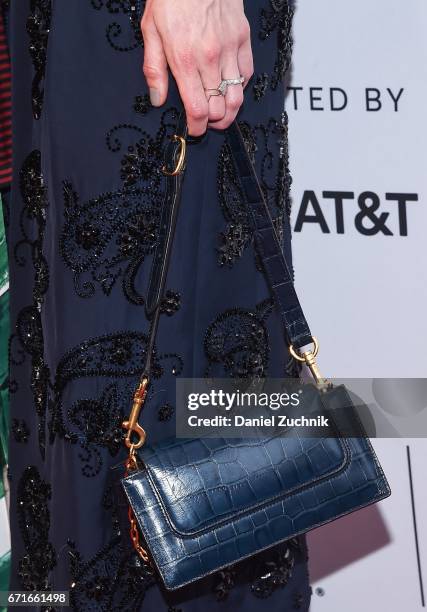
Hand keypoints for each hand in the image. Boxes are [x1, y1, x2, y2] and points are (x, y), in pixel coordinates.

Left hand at [141, 0, 252, 135]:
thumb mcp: (150, 30)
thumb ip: (154, 69)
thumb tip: (158, 99)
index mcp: (184, 59)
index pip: (197, 109)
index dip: (197, 127)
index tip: (194, 129)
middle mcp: (209, 57)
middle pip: (220, 108)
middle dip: (213, 122)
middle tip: (206, 122)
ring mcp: (229, 48)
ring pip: (237, 97)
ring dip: (230, 112)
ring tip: (220, 113)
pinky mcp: (242, 38)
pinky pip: (246, 74)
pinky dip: (239, 87)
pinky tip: (228, 86)